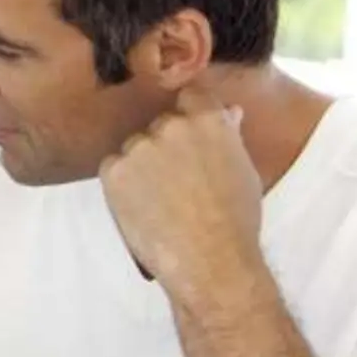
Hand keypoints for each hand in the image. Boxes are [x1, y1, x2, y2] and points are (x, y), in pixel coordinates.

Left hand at [99, 85, 266, 300]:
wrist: (211, 261)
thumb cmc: (236, 221)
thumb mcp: (242, 171)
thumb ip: (229, 138)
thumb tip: (228, 112)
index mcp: (208, 120)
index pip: (190, 95)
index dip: (188, 113)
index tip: (188, 135)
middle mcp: (171, 126)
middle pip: (159, 124)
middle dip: (165, 145)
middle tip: (176, 181)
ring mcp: (139, 147)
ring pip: (135, 147)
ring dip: (142, 166)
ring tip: (160, 200)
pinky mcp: (114, 171)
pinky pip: (114, 167)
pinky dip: (122, 184)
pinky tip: (142, 207)